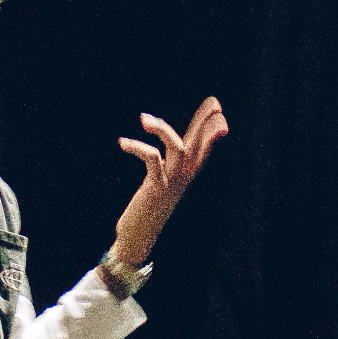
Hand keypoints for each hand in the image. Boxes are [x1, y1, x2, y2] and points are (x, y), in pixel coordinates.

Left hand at [112, 97, 227, 265]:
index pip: (202, 145)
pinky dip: (138, 147)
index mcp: (187, 173)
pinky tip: (122, 143)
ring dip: (162, 129)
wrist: (138, 235)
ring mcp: (172, 182)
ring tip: (143, 118)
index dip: (208, 125)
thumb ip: (167, 165)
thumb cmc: (148, 206)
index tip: (213, 104)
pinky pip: (152, 159)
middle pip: (200, 145)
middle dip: (206, 123)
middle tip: (215, 103)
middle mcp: (184, 176)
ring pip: (177, 148)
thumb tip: (168, 150)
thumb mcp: (162, 182)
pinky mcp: (156, 187)